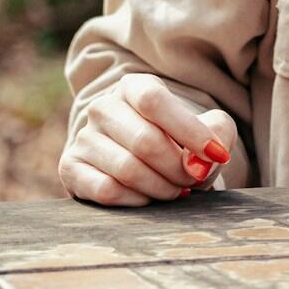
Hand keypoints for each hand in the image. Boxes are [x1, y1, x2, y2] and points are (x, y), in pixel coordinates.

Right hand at [58, 73, 240, 206]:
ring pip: (127, 169)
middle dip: (178, 168)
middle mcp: (103, 107)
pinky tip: (149, 198)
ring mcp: (84, 138)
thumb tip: (198, 163)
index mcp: (134, 87)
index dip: (189, 131)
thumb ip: (218, 134)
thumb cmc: (180, 141)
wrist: (143, 159)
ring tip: (175, 190)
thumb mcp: (209, 128)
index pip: (155, 102)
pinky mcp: (71, 168)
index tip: (216, 155)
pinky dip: (137, 200)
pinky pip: (106, 190)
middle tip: (193, 180)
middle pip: (145, 141)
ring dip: (161, 188)